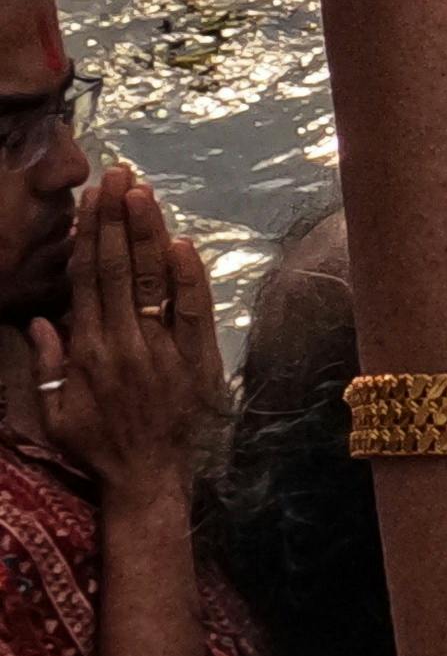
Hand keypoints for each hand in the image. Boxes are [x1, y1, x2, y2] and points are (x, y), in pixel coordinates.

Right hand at [17, 171, 218, 493]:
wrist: (147, 480)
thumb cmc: (97, 445)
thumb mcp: (53, 411)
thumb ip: (45, 364)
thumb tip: (38, 319)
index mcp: (89, 351)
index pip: (87, 279)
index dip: (88, 236)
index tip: (91, 199)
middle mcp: (125, 342)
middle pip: (119, 268)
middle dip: (117, 219)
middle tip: (118, 175)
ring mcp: (164, 349)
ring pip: (155, 281)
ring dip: (149, 235)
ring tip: (144, 193)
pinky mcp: (199, 360)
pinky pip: (195, 311)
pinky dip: (189, 277)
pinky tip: (181, 243)